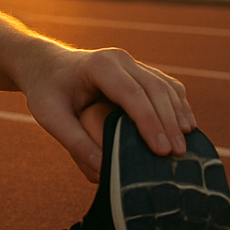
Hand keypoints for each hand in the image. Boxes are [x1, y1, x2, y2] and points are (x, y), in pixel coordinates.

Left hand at [21, 43, 196, 182]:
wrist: (45, 65)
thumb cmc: (46, 90)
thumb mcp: (49, 116)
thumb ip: (74, 141)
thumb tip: (103, 170)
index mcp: (98, 65)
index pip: (131, 94)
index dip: (149, 122)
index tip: (161, 150)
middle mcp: (119, 59)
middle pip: (154, 89)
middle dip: (168, 123)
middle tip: (178, 154)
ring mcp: (132, 63)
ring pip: (165, 87)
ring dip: (177, 115)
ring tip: (185, 145)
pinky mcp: (139, 71)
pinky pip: (166, 87)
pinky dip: (177, 106)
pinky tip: (184, 128)